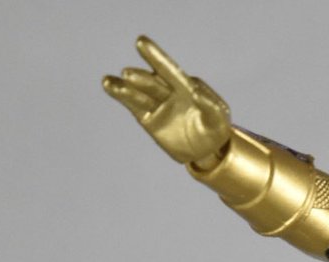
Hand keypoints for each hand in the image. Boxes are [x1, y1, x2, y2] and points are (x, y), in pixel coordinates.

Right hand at [102, 36, 231, 165]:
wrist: (208, 151)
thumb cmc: (216, 130)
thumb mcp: (219, 119)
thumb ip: (210, 105)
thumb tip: (196, 92)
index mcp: (187, 87)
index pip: (169, 70)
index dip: (156, 57)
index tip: (141, 42)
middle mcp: (169, 92)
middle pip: (152, 82)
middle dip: (141, 78)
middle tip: (129, 74)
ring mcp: (158, 105)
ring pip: (139, 94)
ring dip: (125, 88)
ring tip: (108, 81)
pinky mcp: (150, 120)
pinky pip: (135, 106)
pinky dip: (122, 96)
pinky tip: (110, 85)